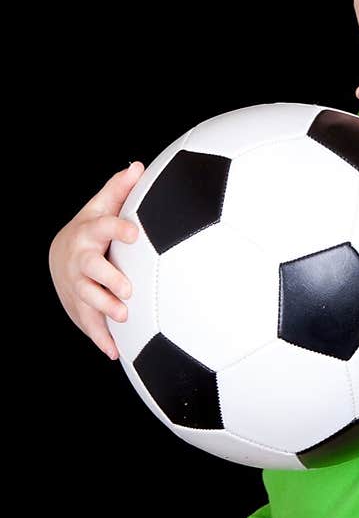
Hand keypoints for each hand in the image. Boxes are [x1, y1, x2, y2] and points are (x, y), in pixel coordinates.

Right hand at [47, 161, 145, 360]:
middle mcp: (82, 259)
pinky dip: (100, 339)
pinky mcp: (79, 307)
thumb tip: (138, 165)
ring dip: (104, 308)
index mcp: (91, 232)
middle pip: (91, 268)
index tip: (136, 234)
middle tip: (128, 288)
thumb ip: (120, 190)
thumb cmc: (92, 229)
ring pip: (87, 298)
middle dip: (107, 278)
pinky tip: (115, 352)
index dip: (119, 229)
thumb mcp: (101, 208)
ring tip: (123, 317)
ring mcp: (78, 284)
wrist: (61, 256)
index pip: (105, 227)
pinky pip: (88, 325)